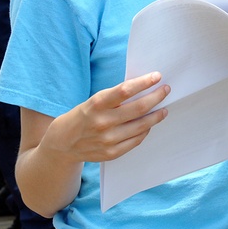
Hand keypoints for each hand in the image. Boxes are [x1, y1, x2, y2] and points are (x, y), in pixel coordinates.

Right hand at [43, 72, 169, 162]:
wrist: (61, 144)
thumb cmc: (82, 116)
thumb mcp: (93, 101)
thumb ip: (115, 98)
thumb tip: (143, 87)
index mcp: (96, 104)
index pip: (125, 90)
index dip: (144, 82)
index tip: (157, 76)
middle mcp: (103, 122)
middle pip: (139, 108)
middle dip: (156, 97)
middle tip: (166, 90)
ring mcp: (108, 139)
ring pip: (141, 125)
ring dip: (156, 115)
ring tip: (163, 109)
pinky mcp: (111, 152)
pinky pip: (136, 140)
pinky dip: (145, 130)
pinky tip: (149, 125)